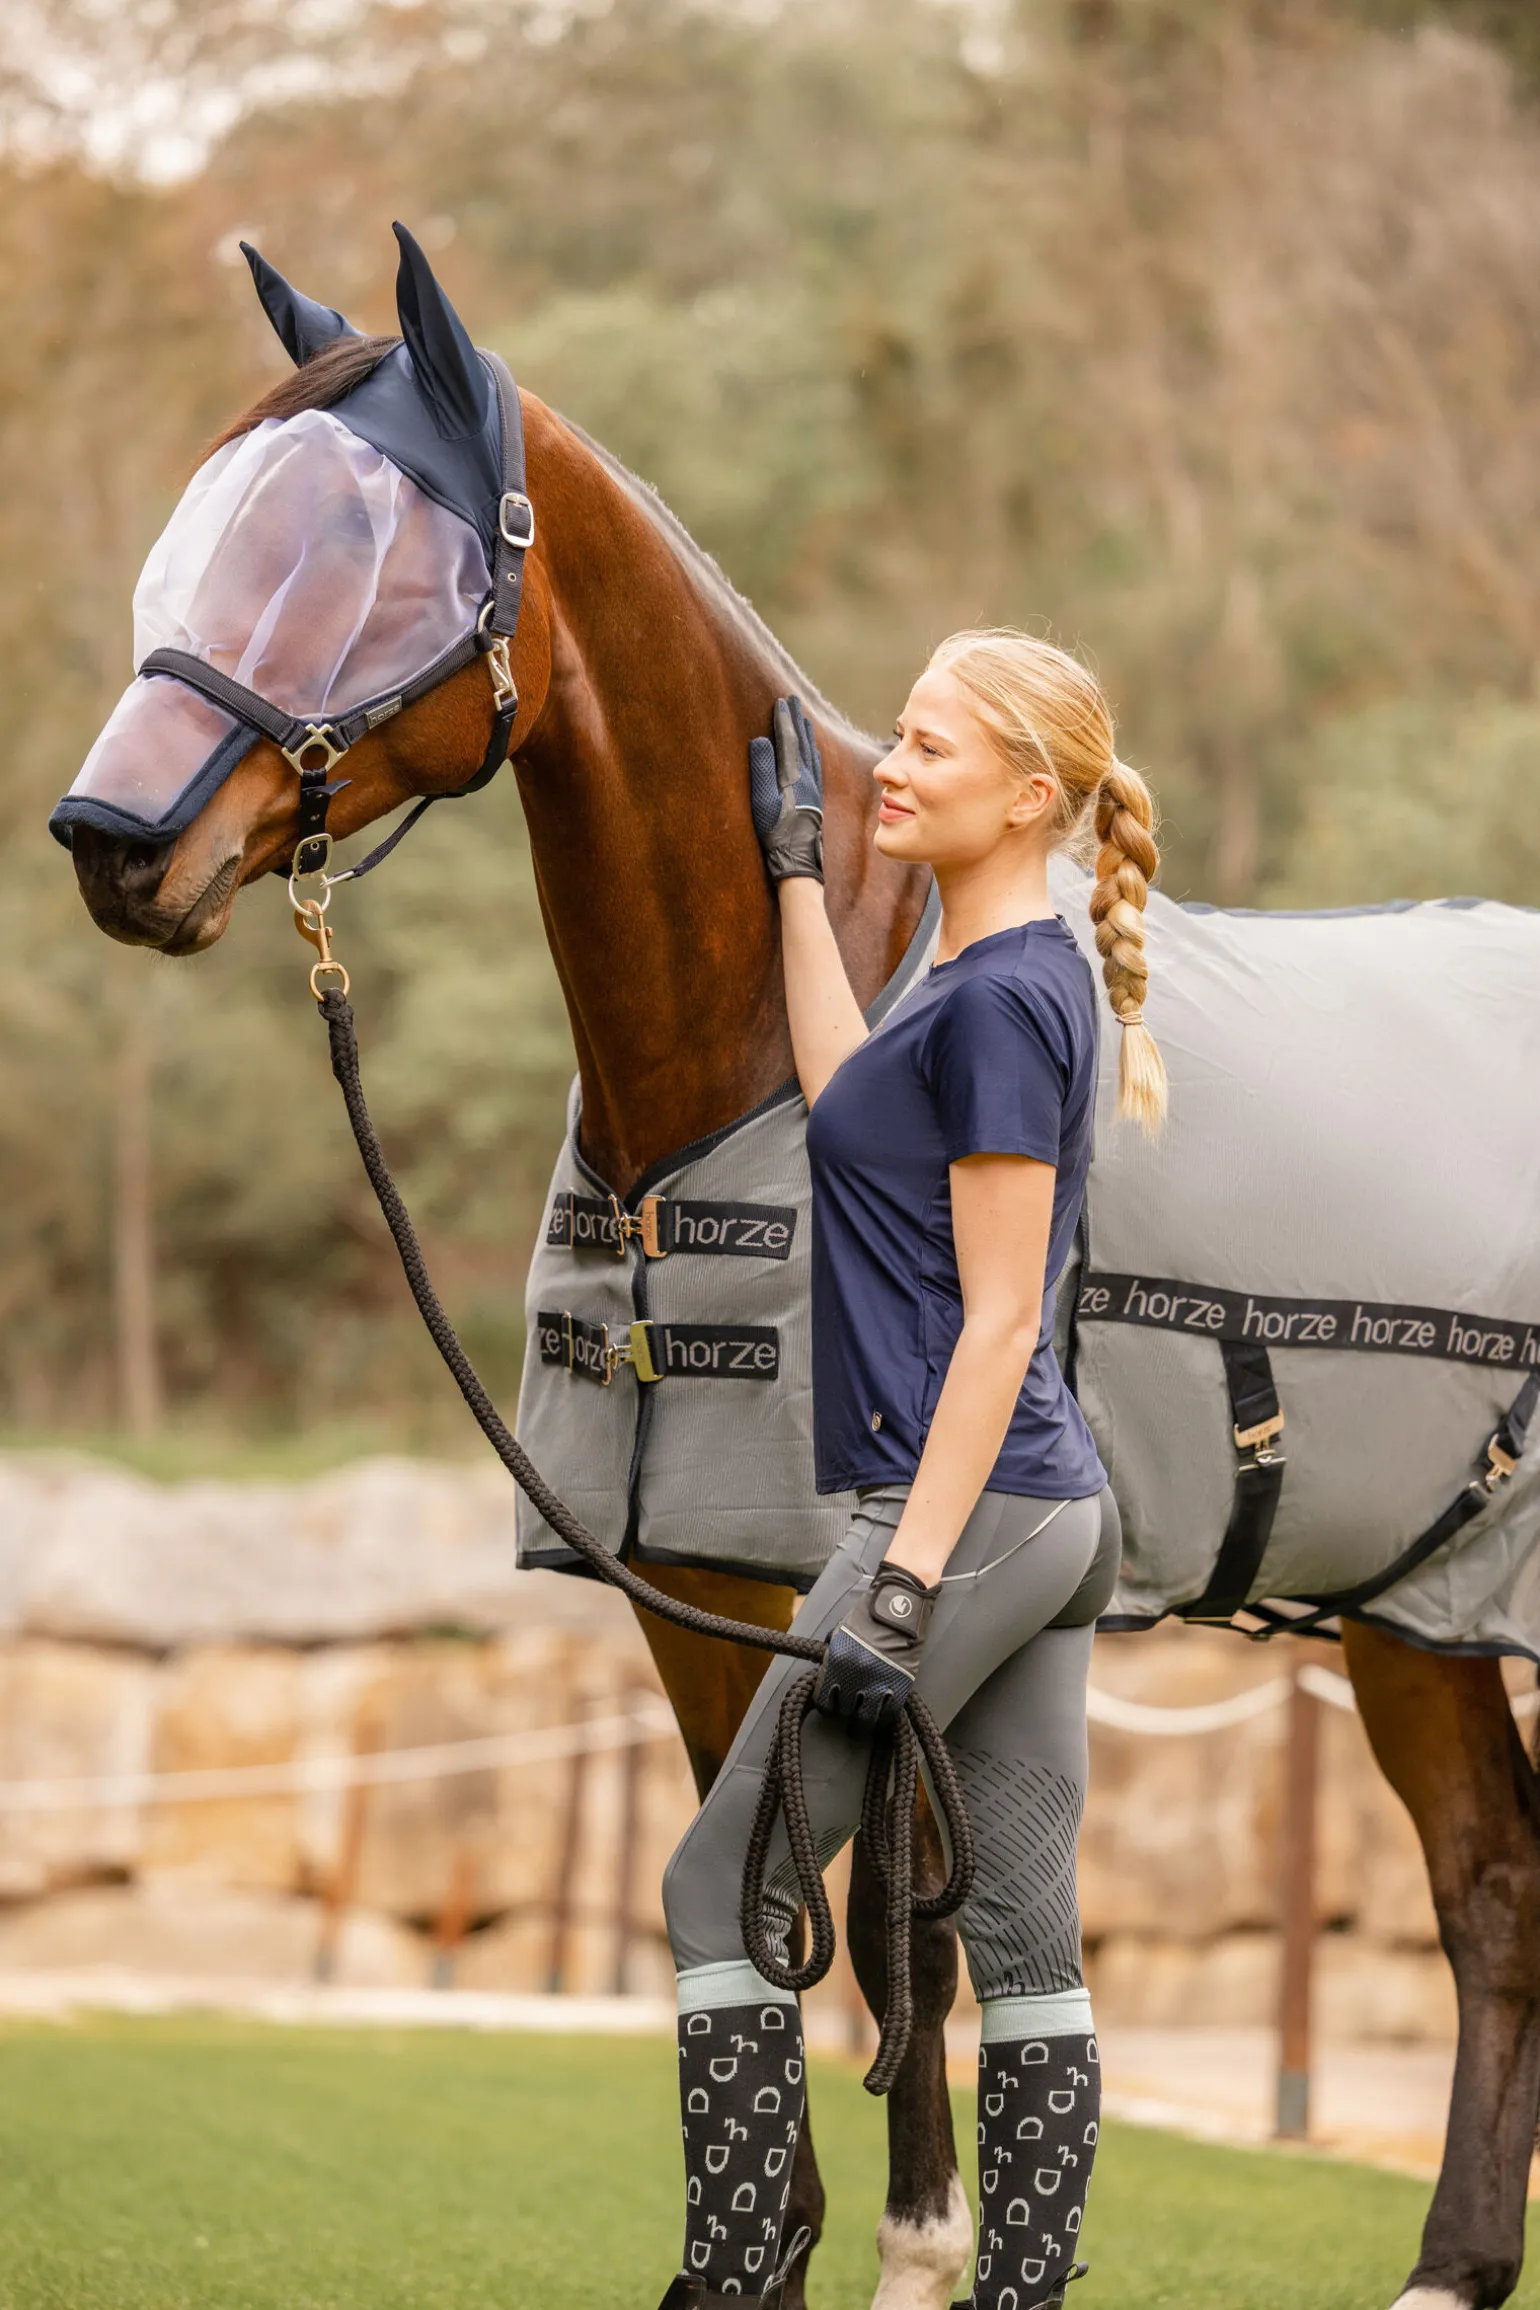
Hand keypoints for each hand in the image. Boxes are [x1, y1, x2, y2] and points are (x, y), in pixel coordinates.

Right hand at [749, 695, 823, 883]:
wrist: (798, 861)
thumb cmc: (775, 833)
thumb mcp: (762, 801)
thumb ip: (761, 769)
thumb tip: (761, 740)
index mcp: (793, 776)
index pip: (788, 740)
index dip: (784, 720)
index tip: (781, 701)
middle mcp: (807, 780)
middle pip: (803, 743)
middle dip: (797, 720)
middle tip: (794, 701)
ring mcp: (813, 790)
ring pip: (812, 754)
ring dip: (807, 735)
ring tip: (804, 720)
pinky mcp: (815, 801)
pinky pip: (816, 767)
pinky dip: (814, 753)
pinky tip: (813, 753)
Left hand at [813, 1562, 938, 1730]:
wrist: (899, 1605)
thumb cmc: (867, 1616)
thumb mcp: (840, 1633)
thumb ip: (832, 1656)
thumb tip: (826, 1674)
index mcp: (835, 1662)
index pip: (823, 1699)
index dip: (826, 1705)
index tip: (831, 1706)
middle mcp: (853, 1676)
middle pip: (843, 1710)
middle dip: (845, 1711)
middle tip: (849, 1712)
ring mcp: (877, 1683)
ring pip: (865, 1719)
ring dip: (862, 1724)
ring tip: (862, 1726)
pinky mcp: (899, 1686)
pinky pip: (888, 1714)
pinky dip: (883, 1719)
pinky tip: (881, 1718)